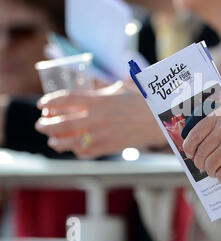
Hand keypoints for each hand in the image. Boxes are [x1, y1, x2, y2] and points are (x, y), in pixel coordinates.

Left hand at [35, 81, 166, 158]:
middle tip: (40, 124)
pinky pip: (85, 152)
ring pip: (69, 141)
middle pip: (61, 122)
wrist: (159, 120)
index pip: (64, 99)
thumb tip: (85, 91)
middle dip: (46, 124)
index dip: (49, 102)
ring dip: (56, 141)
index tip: (42, 105)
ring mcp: (101, 134)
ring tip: (52, 140)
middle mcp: (96, 117)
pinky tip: (73, 148)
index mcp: (98, 100)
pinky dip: (76, 150)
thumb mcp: (119, 89)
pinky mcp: (108, 147)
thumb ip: (100, 91)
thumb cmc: (141, 101)